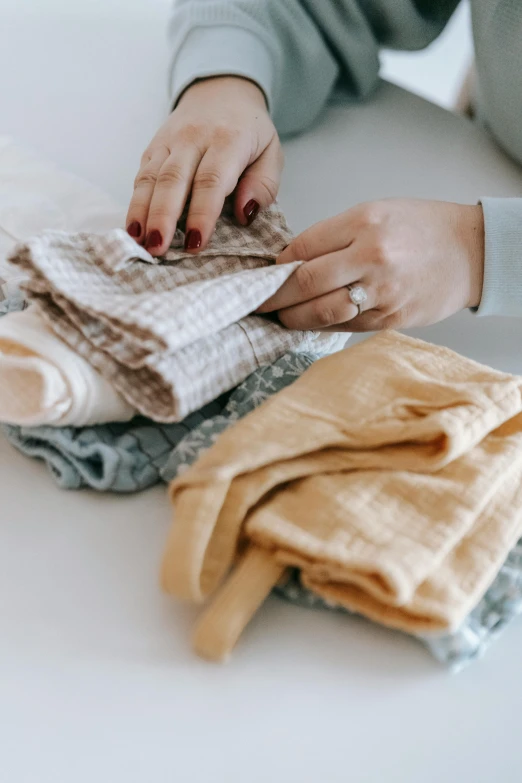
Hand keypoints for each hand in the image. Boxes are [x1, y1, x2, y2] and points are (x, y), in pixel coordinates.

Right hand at [126, 76, 281, 254]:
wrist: (221, 91)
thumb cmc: (250, 132)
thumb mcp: (272, 153)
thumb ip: (264, 184)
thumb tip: (245, 213)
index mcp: (229, 139)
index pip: (211, 180)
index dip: (201, 214)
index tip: (195, 243)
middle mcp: (194, 137)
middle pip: (173, 179)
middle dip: (163, 217)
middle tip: (158, 248)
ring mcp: (169, 141)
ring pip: (151, 178)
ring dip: (142, 212)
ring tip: (139, 242)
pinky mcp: (152, 147)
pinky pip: (141, 176)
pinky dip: (135, 204)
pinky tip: (133, 228)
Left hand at [259, 199, 484, 331]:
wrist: (471, 252)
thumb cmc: (420, 227)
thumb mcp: (375, 213)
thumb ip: (333, 236)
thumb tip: (291, 262)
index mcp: (364, 224)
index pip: (303, 249)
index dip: (277, 266)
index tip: (265, 275)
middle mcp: (372, 258)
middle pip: (305, 284)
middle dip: (274, 298)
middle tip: (257, 304)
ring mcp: (382, 293)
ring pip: (321, 313)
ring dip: (293, 318)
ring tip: (280, 317)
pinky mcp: (390, 320)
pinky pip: (345, 326)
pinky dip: (323, 325)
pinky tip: (311, 322)